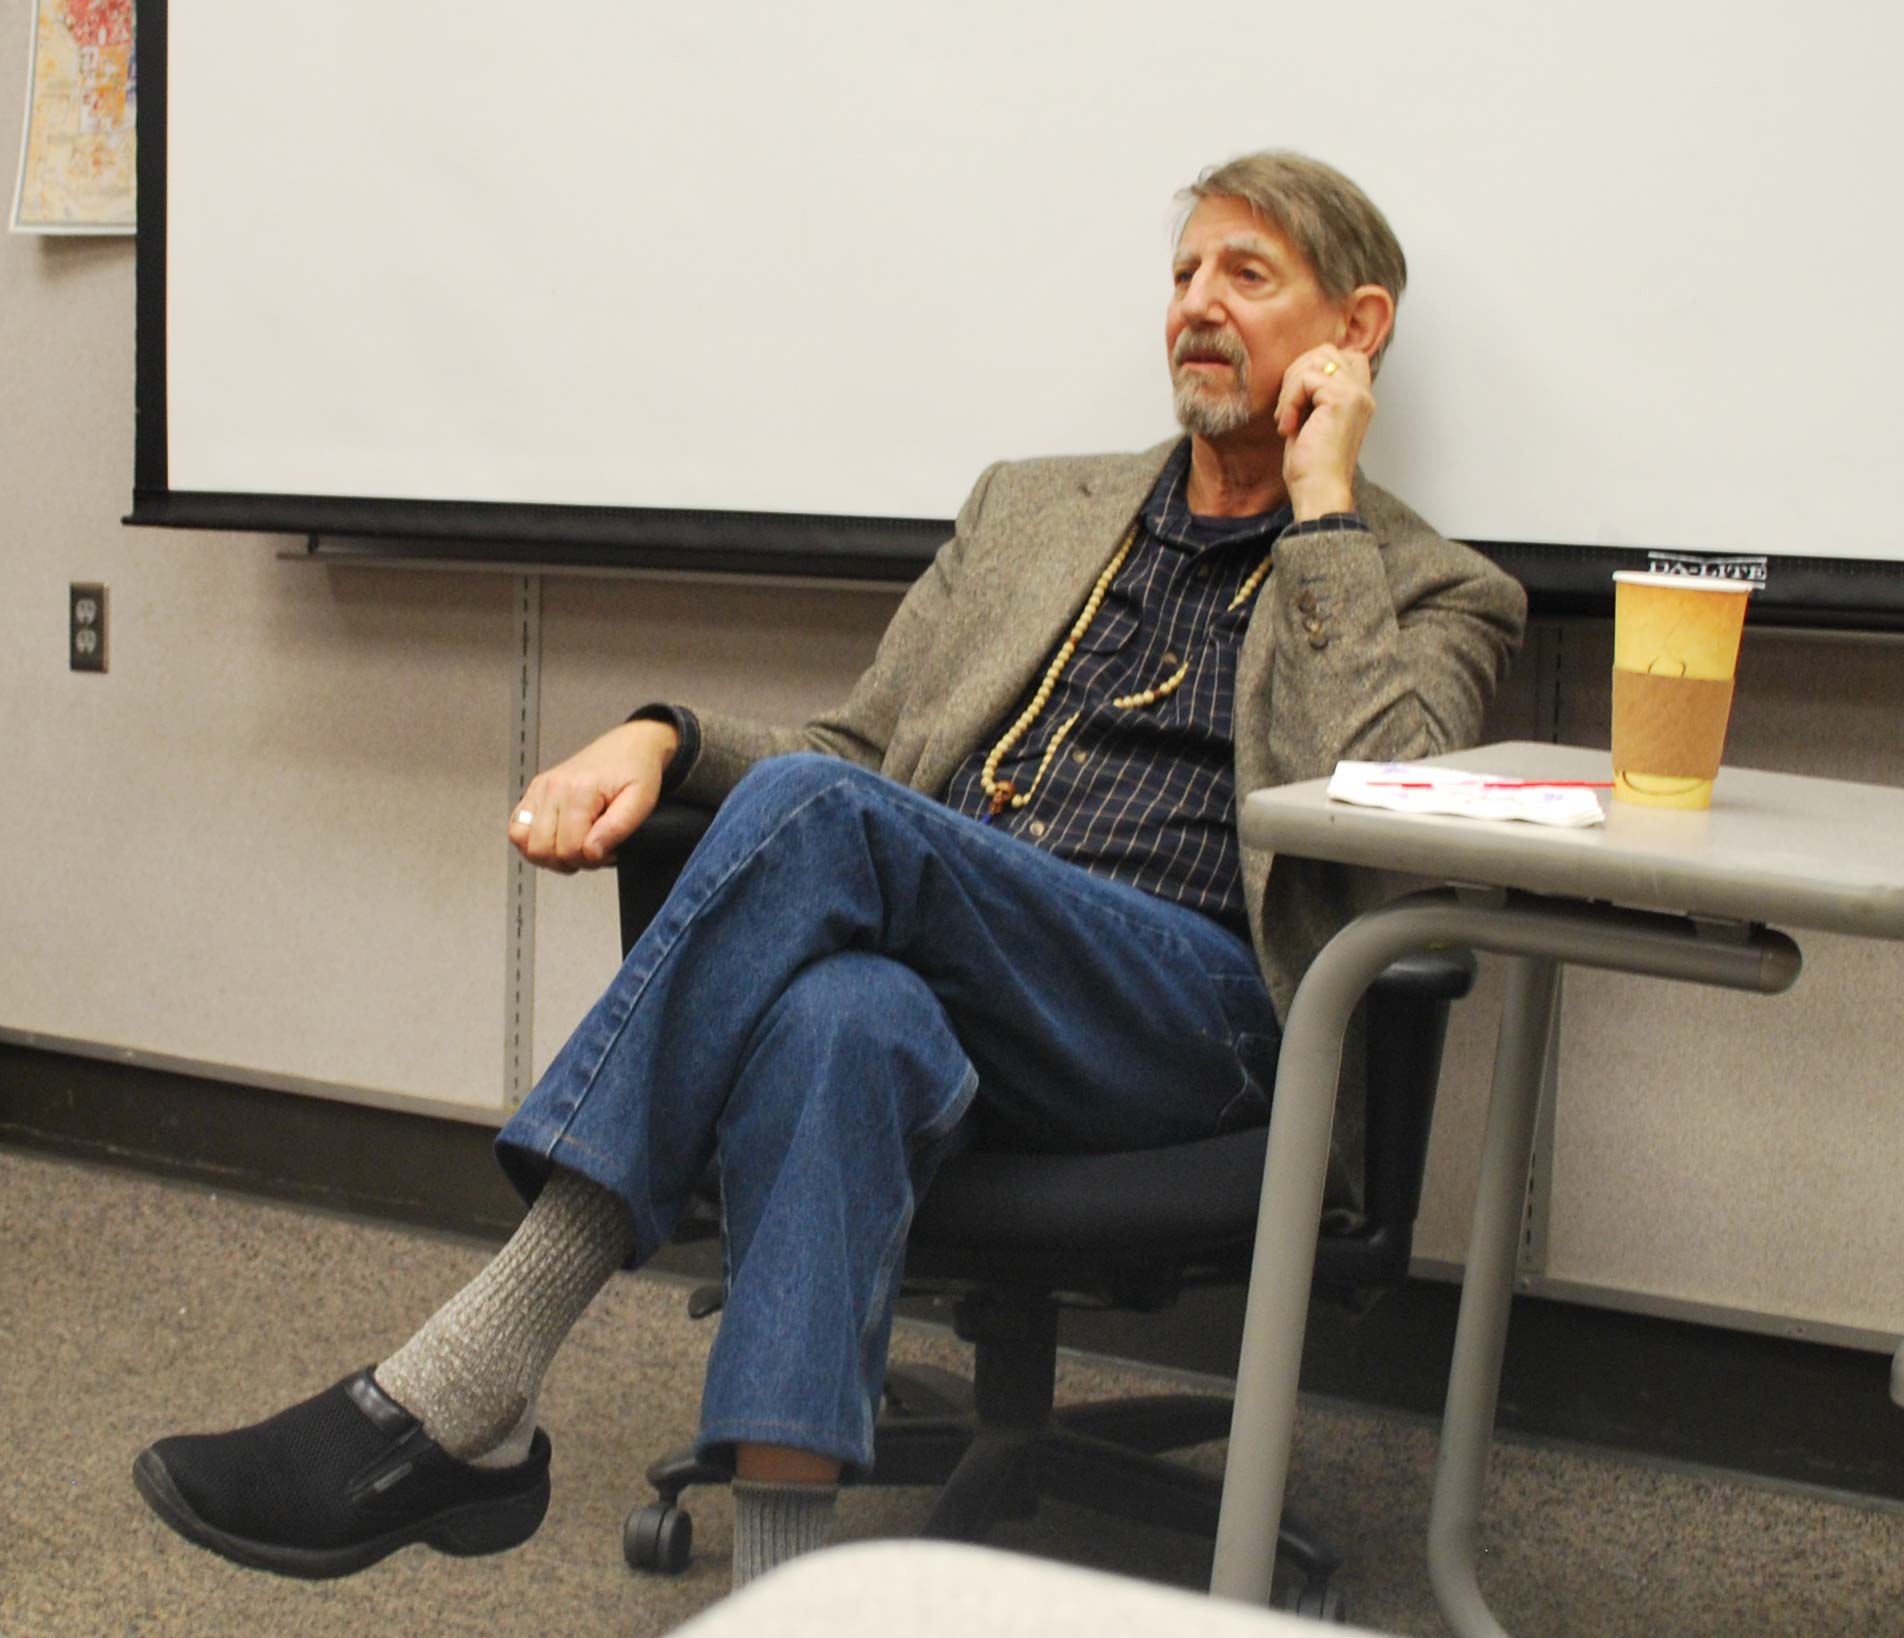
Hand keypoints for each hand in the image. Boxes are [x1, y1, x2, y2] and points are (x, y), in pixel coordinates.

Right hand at [507, 719, 678, 872]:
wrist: (629, 746)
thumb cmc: (636, 770)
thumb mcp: (641, 801)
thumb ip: (617, 829)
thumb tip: (590, 851)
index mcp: (579, 790)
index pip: (570, 848)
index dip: (592, 860)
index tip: (609, 851)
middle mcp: (553, 788)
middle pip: (543, 849)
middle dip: (570, 861)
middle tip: (593, 852)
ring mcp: (540, 789)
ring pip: (525, 843)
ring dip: (550, 856)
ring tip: (574, 848)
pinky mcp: (535, 792)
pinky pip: (516, 829)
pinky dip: (532, 843)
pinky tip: (556, 841)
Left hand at [1275, 344, 1375, 521]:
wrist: (1318, 492)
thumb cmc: (1311, 468)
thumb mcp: (1312, 422)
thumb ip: (1313, 394)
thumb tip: (1296, 371)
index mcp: (1359, 399)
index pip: (1344, 355)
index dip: (1313, 367)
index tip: (1297, 401)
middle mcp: (1362, 393)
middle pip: (1326, 351)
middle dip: (1296, 373)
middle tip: (1287, 410)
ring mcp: (1355, 393)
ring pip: (1314, 360)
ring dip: (1290, 389)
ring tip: (1287, 421)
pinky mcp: (1341, 398)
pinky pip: (1305, 379)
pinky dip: (1289, 402)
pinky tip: (1289, 428)